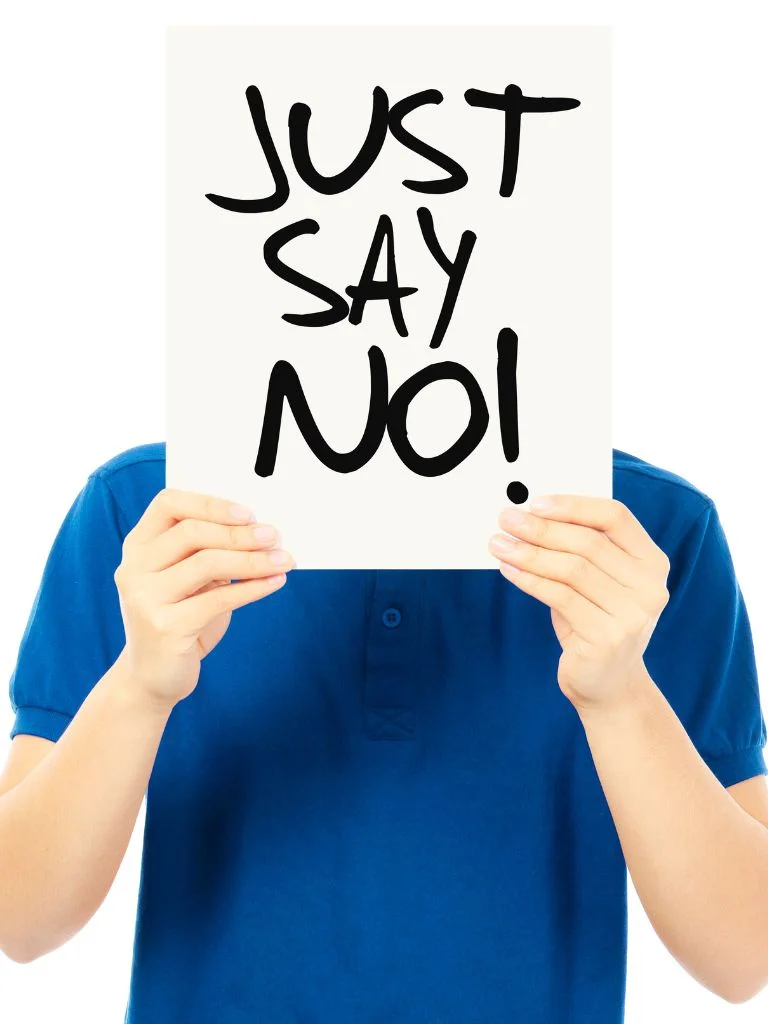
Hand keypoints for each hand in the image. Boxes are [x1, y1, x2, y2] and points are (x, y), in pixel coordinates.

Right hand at [113, 488, 294, 710]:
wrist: (152, 677)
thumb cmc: (180, 618)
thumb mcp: (190, 579)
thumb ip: (210, 551)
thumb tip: (261, 531)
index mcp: (138, 546)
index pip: (168, 504)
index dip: (210, 503)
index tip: (247, 513)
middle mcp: (134, 568)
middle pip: (191, 532)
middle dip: (240, 533)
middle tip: (274, 536)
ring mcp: (145, 598)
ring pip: (206, 563)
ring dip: (252, 559)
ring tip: (283, 560)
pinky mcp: (165, 627)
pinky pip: (218, 599)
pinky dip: (252, 588)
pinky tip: (274, 582)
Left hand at [488, 495, 669, 711]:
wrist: (610, 686)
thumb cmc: (596, 622)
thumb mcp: (597, 583)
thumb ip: (579, 551)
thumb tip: (529, 517)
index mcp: (652, 562)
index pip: (615, 517)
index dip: (574, 505)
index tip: (535, 502)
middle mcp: (650, 587)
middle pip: (589, 543)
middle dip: (542, 528)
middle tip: (506, 519)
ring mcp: (632, 615)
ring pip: (571, 569)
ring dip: (529, 553)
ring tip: (499, 544)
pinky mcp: (607, 638)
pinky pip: (559, 597)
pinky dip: (529, 580)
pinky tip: (509, 570)